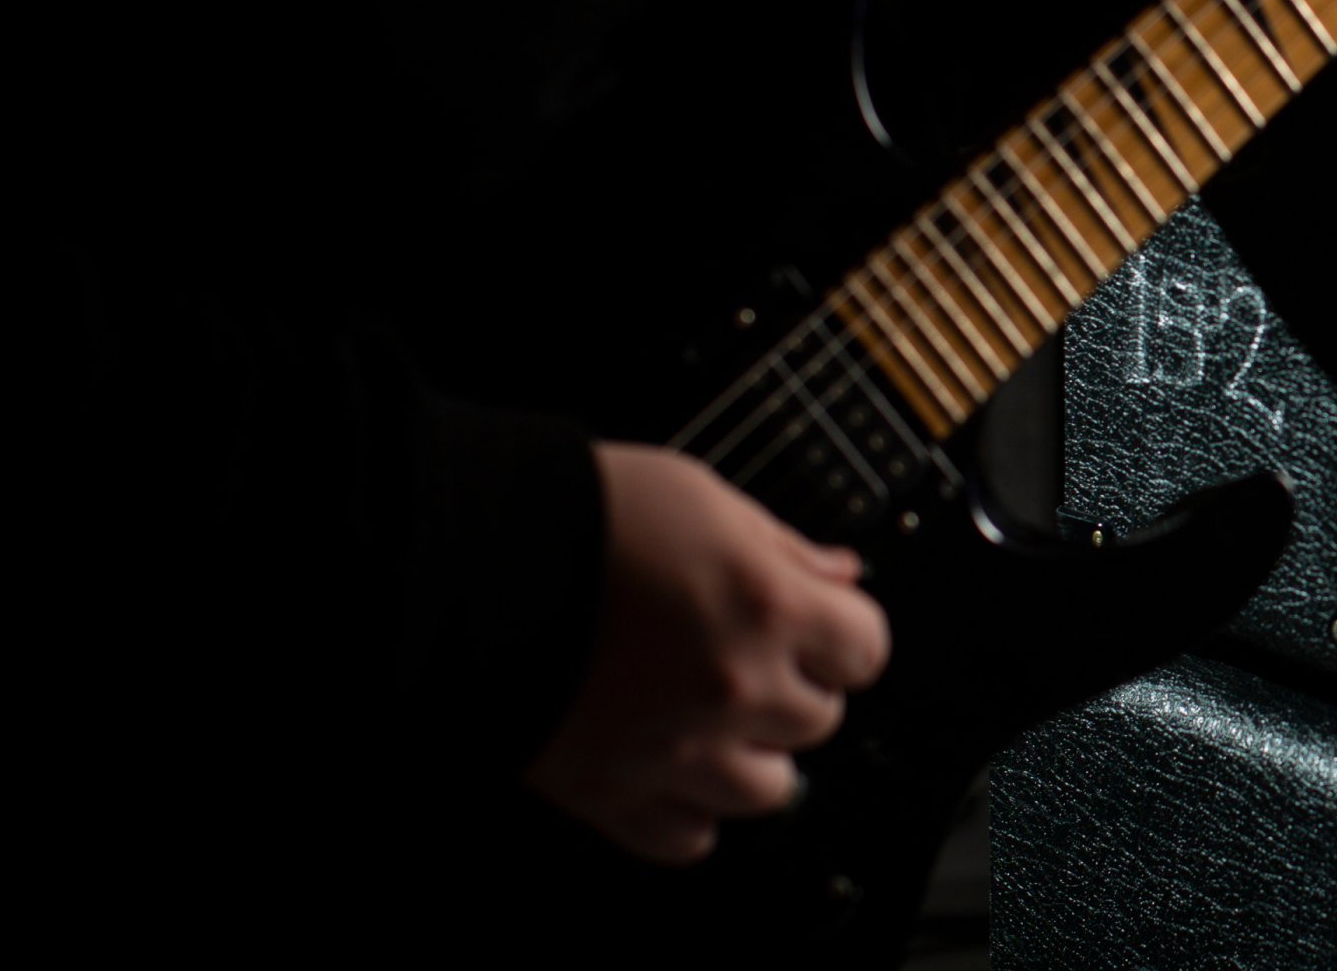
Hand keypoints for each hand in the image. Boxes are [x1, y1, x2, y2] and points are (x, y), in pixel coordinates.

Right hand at [525, 443, 890, 864]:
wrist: (469, 566)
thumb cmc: (580, 518)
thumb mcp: (703, 497)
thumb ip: (782, 547)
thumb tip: (839, 575)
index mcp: (766, 607)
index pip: (866, 650)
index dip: (842, 634)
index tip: (819, 627)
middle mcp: (734, 688)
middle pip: (819, 720)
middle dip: (793, 688)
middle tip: (746, 657)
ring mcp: (677, 752)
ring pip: (768, 790)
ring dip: (750, 754)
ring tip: (709, 715)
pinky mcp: (615, 796)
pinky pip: (690, 839)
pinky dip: (689, 811)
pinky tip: (669, 764)